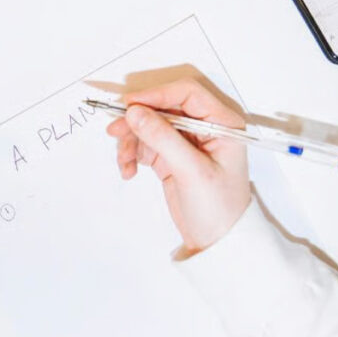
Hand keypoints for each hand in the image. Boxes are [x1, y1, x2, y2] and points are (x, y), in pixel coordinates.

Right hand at [106, 78, 250, 255]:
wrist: (218, 242)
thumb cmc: (219, 208)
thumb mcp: (192, 171)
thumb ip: (163, 138)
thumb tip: (135, 112)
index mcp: (221, 123)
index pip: (186, 94)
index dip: (156, 95)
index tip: (130, 105)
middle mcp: (204, 128)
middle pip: (163, 108)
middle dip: (138, 120)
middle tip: (116, 130)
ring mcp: (186, 142)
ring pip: (149, 125)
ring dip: (131, 140)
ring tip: (124, 160)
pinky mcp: (171, 156)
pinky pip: (145, 144)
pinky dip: (132, 154)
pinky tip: (129, 169)